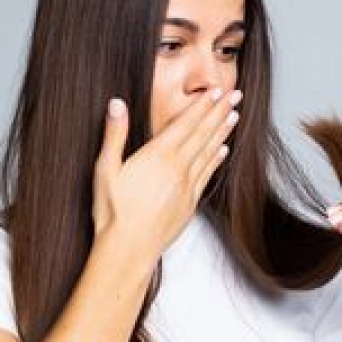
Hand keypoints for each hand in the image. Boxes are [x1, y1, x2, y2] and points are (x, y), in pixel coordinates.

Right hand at [92, 87, 241, 260]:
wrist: (129, 250)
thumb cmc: (113, 212)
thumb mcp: (105, 170)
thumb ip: (114, 135)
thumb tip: (117, 104)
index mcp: (157, 156)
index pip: (185, 123)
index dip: (201, 105)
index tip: (215, 91)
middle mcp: (177, 168)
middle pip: (203, 134)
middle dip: (219, 112)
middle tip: (236, 95)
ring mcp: (187, 187)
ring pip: (209, 152)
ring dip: (223, 132)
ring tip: (234, 116)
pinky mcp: (190, 203)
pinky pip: (207, 175)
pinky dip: (216, 160)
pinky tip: (223, 151)